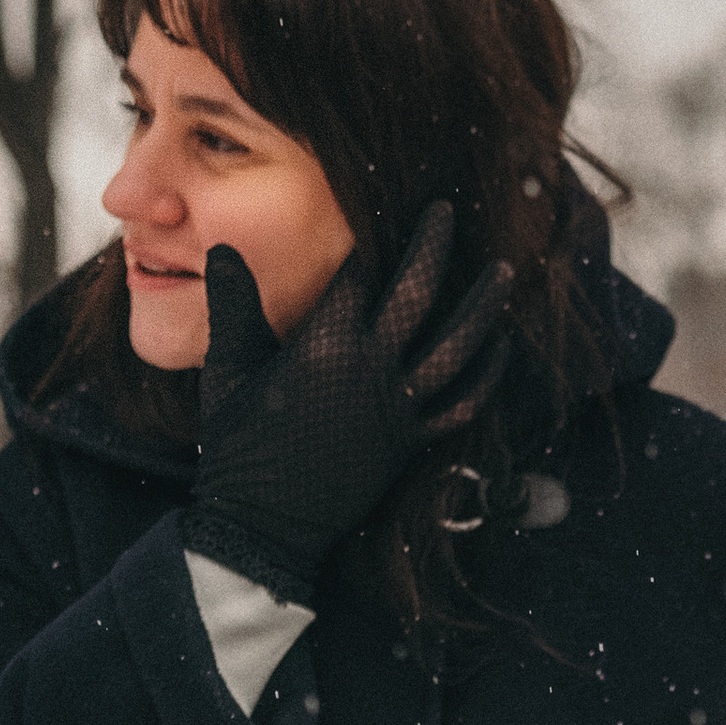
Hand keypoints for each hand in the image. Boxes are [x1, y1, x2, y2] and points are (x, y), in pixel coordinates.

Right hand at [183, 204, 512, 600]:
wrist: (264, 522)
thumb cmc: (238, 446)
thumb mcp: (228, 370)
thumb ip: (233, 307)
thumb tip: (223, 250)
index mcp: (325, 344)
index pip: (358, 272)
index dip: (369, 233)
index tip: (381, 202)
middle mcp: (370, 369)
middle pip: (418, 294)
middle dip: (434, 247)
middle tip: (445, 211)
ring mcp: (396, 407)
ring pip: (456, 347)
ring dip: (483, 307)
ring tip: (502, 273)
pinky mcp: (409, 441)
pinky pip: (460, 404)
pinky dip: (484, 376)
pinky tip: (497, 348)